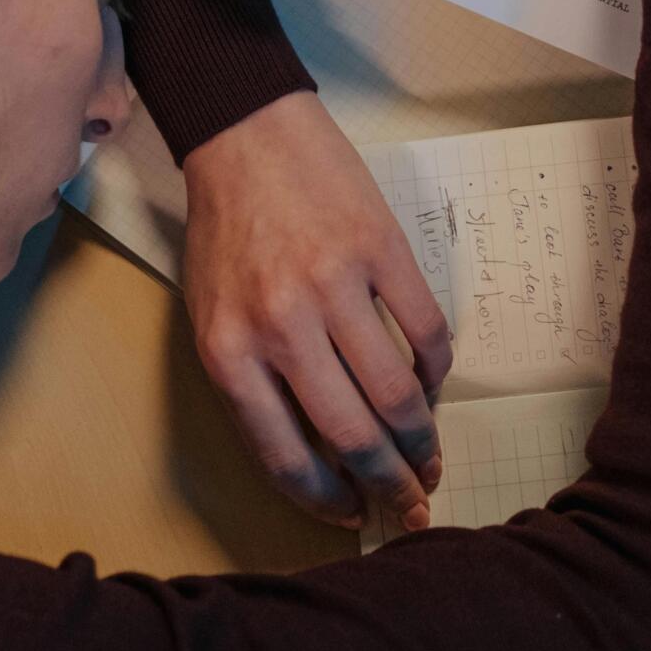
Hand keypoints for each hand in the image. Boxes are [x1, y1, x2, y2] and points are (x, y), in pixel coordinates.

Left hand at [181, 90, 452, 531]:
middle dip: (389, 484)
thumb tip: (313, 453)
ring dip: (423, 439)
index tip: (353, 515)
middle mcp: (281, 327)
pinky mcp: (381, 250)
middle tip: (412, 503)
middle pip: (352, 436)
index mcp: (230, 353)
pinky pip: (427, 330)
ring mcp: (335, 286)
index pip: (285, 457)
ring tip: (431, 458)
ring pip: (397, 394)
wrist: (245, 134)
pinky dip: (438, 368)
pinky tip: (434, 382)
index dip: (326, 500)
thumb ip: (253, 383)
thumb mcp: (211, 316)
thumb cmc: (226, 230)